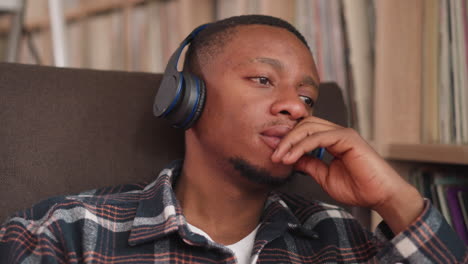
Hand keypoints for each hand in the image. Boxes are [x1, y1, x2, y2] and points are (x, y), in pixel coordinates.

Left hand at [271, 116, 423, 232]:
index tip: (275, 155)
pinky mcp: (348, 138)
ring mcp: (343, 134)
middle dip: (286, 138)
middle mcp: (337, 133)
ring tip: (280, 157)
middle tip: (274, 155)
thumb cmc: (359, 189)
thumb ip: (309, 164)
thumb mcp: (324, 176)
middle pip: (304, 124)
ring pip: (309, 127)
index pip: (305, 131)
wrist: (381, 196)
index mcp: (332, 140)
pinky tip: (292, 157)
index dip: (288, 141)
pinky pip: (319, 136)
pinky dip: (302, 146)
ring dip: (291, 141)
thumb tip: (292, 158)